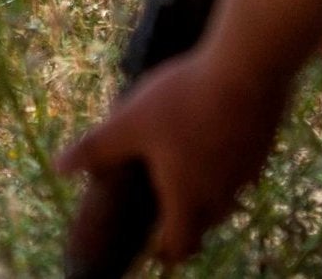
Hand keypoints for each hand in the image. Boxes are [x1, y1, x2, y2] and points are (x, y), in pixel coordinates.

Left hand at [54, 47, 292, 264]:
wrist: (246, 70)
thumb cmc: (182, 101)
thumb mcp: (128, 123)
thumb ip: (96, 149)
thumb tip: (60, 168)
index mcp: (189, 197)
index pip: (181, 244)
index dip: (166, 251)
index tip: (155, 249)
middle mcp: (223, 195)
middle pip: (204, 222)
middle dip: (185, 220)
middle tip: (165, 207)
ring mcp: (248, 172)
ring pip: (225, 196)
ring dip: (206, 191)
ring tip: (184, 171)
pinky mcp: (262, 148)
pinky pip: (240, 169)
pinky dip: (223, 165)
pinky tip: (210, 136)